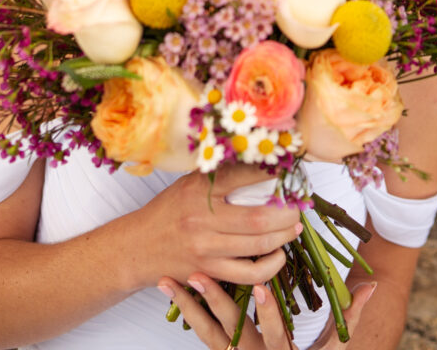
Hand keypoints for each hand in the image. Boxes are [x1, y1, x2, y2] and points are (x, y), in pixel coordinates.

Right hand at [134, 164, 300, 286]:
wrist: (138, 246)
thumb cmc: (167, 210)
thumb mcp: (188, 183)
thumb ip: (219, 175)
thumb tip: (259, 162)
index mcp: (199, 190)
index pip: (243, 176)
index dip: (272, 173)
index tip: (289, 170)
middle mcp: (202, 219)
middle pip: (258, 219)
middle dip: (287, 213)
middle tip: (299, 206)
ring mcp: (205, 249)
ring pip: (257, 247)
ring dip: (283, 237)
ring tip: (294, 228)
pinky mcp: (208, 273)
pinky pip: (248, 275)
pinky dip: (270, 267)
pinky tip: (278, 256)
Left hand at [156, 273, 376, 349]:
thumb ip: (351, 320)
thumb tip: (370, 286)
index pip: (275, 335)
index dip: (267, 313)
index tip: (260, 286)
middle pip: (230, 333)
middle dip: (214, 303)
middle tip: (198, 274)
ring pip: (206, 334)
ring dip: (188, 305)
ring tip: (170, 280)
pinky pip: (200, 333)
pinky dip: (185, 310)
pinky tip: (171, 288)